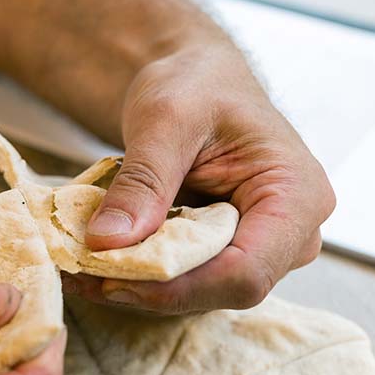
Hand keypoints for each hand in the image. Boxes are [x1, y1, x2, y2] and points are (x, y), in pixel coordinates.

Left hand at [72, 43, 334, 313]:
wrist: (197, 80)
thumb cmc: (196, 84)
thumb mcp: (164, 119)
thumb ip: (141, 182)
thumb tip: (106, 243)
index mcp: (297, 196)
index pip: (246, 271)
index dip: (179, 287)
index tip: (112, 276)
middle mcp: (291, 234)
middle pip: (221, 289)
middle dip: (150, 288)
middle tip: (81, 274)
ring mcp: (261, 249)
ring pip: (198, 293)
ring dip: (135, 286)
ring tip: (78, 267)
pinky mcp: (227, 255)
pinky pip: (183, 281)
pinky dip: (136, 275)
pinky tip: (94, 263)